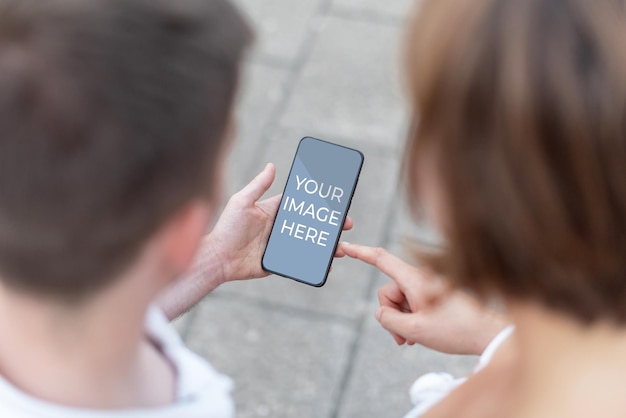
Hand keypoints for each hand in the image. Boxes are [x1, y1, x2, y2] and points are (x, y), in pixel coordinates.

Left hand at [207, 163, 352, 282]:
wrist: (218, 259)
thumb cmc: (227, 228)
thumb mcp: (242, 202)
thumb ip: (258, 186)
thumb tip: (272, 165)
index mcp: (273, 211)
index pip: (301, 204)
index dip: (318, 202)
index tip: (335, 201)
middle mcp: (279, 227)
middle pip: (311, 224)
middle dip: (330, 225)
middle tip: (346, 225)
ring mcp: (280, 246)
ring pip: (310, 244)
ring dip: (326, 246)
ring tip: (340, 248)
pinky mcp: (279, 262)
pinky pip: (300, 264)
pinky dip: (314, 264)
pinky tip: (326, 265)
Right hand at [339, 242, 507, 355]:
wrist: (487, 335)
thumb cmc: (456, 330)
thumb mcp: (415, 330)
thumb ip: (388, 319)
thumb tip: (381, 312)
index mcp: (415, 279)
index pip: (381, 259)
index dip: (360, 252)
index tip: (345, 246)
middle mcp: (420, 278)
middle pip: (388, 291)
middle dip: (390, 315)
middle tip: (404, 336)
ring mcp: (427, 285)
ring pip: (399, 301)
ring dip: (402, 320)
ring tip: (414, 337)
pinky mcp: (433, 294)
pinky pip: (411, 303)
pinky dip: (411, 318)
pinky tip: (419, 333)